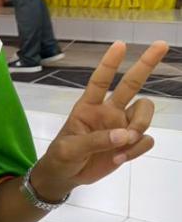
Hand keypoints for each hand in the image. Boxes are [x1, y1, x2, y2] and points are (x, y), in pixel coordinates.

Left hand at [33, 41, 168, 198]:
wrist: (65, 177)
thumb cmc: (61, 157)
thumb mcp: (69, 149)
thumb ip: (95, 141)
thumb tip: (125, 135)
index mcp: (88, 106)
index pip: (100, 80)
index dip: (110, 63)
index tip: (120, 44)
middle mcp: (109, 111)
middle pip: (132, 85)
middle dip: (146, 64)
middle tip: (161, 44)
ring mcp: (121, 127)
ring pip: (145, 113)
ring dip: (140, 127)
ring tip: (123, 146)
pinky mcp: (130, 144)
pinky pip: (146, 140)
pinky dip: (137, 150)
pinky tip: (119, 158)